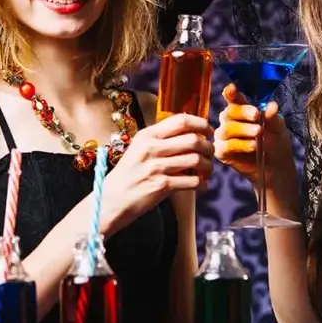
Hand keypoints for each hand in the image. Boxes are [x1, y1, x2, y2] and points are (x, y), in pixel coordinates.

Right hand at [101, 114, 213, 232]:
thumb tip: (189, 134)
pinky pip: (191, 181)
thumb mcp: (138, 150)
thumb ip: (160, 140)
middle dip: (208, 146)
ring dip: (208, 165)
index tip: (208, 130)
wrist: (111, 201)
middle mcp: (151, 148)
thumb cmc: (127, 176)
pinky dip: (201, 184)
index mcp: (147, 136)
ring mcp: (156, 167)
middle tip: (210, 152)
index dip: (200, 123)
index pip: (180, 121)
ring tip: (207, 170)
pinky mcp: (161, 186)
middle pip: (193, 139)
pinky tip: (201, 186)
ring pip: (195, 159)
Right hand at [214, 83, 294, 184]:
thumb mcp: (278, 128)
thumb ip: (272, 117)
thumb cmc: (276, 144)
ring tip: (259, 133)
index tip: (232, 89)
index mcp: (241, 111)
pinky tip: (254, 146)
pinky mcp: (221, 152)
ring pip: (227, 128)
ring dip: (244, 129)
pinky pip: (227, 145)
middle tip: (256, 115)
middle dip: (243, 112)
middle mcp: (229, 121)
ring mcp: (223, 137)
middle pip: (229, 112)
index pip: (232, 98)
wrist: (277, 168)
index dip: (230, 93)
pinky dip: (241, 144)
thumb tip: (272, 105)